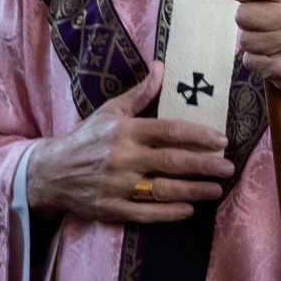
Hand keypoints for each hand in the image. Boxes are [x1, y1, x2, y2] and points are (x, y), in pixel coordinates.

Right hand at [26, 62, 234, 224]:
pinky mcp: (112, 209)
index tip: (221, 140)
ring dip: (194, 191)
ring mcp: (117, 186)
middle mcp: (122, 158)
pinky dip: (169, 213)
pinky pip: (146, 213)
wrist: (51, 172)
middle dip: (205, 165)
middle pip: (172, 162)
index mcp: (125, 131)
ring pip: (163, 190)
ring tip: (216, 190)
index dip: (198, 136)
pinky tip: (189, 210)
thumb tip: (162, 67)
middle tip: (229, 167)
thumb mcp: (110, 111)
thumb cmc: (86, 138)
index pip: (169, 131)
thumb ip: (140, 93)